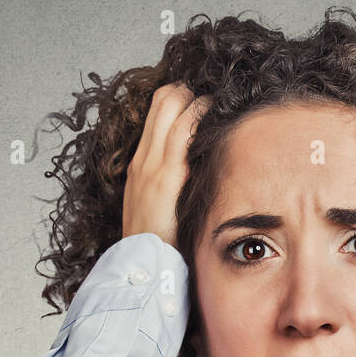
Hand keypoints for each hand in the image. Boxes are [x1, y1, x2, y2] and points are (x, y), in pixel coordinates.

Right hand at [121, 83, 210, 247]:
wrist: (141, 265)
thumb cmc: (155, 243)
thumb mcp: (155, 209)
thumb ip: (170, 188)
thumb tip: (194, 176)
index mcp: (139, 166)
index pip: (155, 112)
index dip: (176, 98)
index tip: (197, 100)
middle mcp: (144, 159)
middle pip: (162, 101)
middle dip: (187, 91)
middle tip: (209, 96)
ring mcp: (153, 165)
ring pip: (172, 108)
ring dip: (196, 99)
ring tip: (216, 100)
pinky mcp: (166, 175)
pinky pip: (183, 131)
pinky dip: (198, 115)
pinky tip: (213, 113)